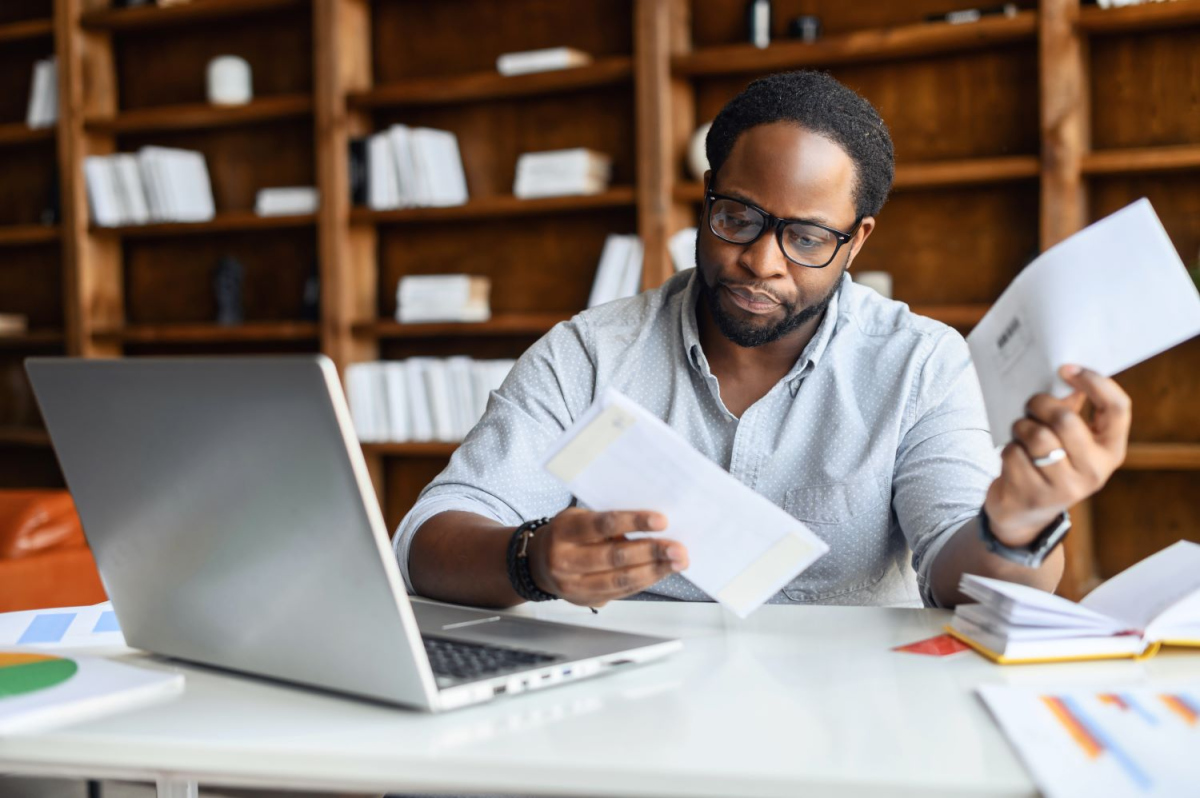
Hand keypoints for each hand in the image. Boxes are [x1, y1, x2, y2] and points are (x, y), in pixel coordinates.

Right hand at [527, 508, 687, 607]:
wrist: (540, 563)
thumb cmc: (568, 533)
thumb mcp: (580, 518)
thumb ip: (608, 523)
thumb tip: (654, 527)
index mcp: (565, 531)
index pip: (603, 525)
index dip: (634, 522)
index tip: (661, 521)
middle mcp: (565, 560)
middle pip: (615, 557)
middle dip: (652, 552)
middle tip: (678, 548)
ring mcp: (574, 585)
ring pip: (621, 579)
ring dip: (654, 571)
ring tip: (677, 562)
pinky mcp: (586, 600)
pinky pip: (621, 592)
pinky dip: (645, 581)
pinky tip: (661, 572)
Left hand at [984, 365, 1130, 546]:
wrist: (1023, 513)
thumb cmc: (1048, 463)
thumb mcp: (1070, 441)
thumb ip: (1072, 408)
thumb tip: (1064, 369)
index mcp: (1111, 451)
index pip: (1117, 408)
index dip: (1094, 381)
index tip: (1067, 368)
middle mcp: (1094, 472)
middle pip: (1066, 419)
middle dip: (1040, 404)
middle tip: (1031, 404)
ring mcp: (1065, 488)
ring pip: (1037, 436)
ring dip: (1021, 426)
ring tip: (1021, 432)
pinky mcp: (1033, 496)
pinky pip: (1014, 454)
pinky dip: (1009, 449)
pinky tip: (1014, 458)